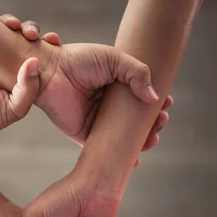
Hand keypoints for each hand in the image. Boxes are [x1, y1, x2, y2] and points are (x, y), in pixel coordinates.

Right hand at [0, 11, 60, 141]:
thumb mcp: (15, 108)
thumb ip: (28, 89)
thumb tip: (33, 61)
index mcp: (20, 71)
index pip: (37, 50)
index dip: (47, 41)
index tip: (53, 39)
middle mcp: (4, 59)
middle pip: (21, 35)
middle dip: (29, 28)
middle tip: (31, 33)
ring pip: (1, 28)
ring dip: (9, 21)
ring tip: (11, 25)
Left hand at [36, 43, 160, 145]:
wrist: (49, 70)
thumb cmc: (78, 59)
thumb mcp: (113, 58)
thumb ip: (137, 73)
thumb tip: (154, 97)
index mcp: (116, 85)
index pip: (141, 96)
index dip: (157, 102)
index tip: (168, 104)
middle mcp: (108, 104)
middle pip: (136, 118)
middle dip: (153, 122)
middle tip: (162, 120)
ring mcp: (97, 120)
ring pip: (125, 134)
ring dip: (143, 138)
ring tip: (154, 136)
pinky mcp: (85, 134)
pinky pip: (105, 149)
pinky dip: (121, 155)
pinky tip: (136, 158)